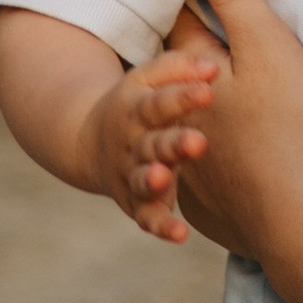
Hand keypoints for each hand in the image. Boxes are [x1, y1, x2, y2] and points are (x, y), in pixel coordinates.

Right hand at [84, 39, 224, 244]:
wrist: (88, 143)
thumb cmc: (135, 106)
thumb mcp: (146, 80)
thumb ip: (178, 69)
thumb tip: (214, 67)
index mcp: (136, 109)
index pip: (160, 102)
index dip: (182, 97)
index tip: (207, 91)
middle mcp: (132, 144)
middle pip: (153, 144)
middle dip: (173, 144)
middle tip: (197, 141)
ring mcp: (132, 175)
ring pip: (143, 181)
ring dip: (153, 182)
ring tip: (163, 180)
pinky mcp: (136, 204)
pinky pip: (147, 218)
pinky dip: (161, 226)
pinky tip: (180, 234)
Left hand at [155, 0, 302, 275]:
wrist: (298, 219)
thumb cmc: (290, 126)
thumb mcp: (270, 49)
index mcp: (197, 76)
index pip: (185, 25)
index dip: (188, 0)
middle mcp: (181, 119)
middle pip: (173, 80)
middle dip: (176, 63)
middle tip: (183, 47)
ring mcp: (190, 167)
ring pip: (179, 132)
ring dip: (182, 122)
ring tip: (194, 114)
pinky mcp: (205, 206)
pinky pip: (196, 181)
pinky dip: (203, 171)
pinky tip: (210, 175)